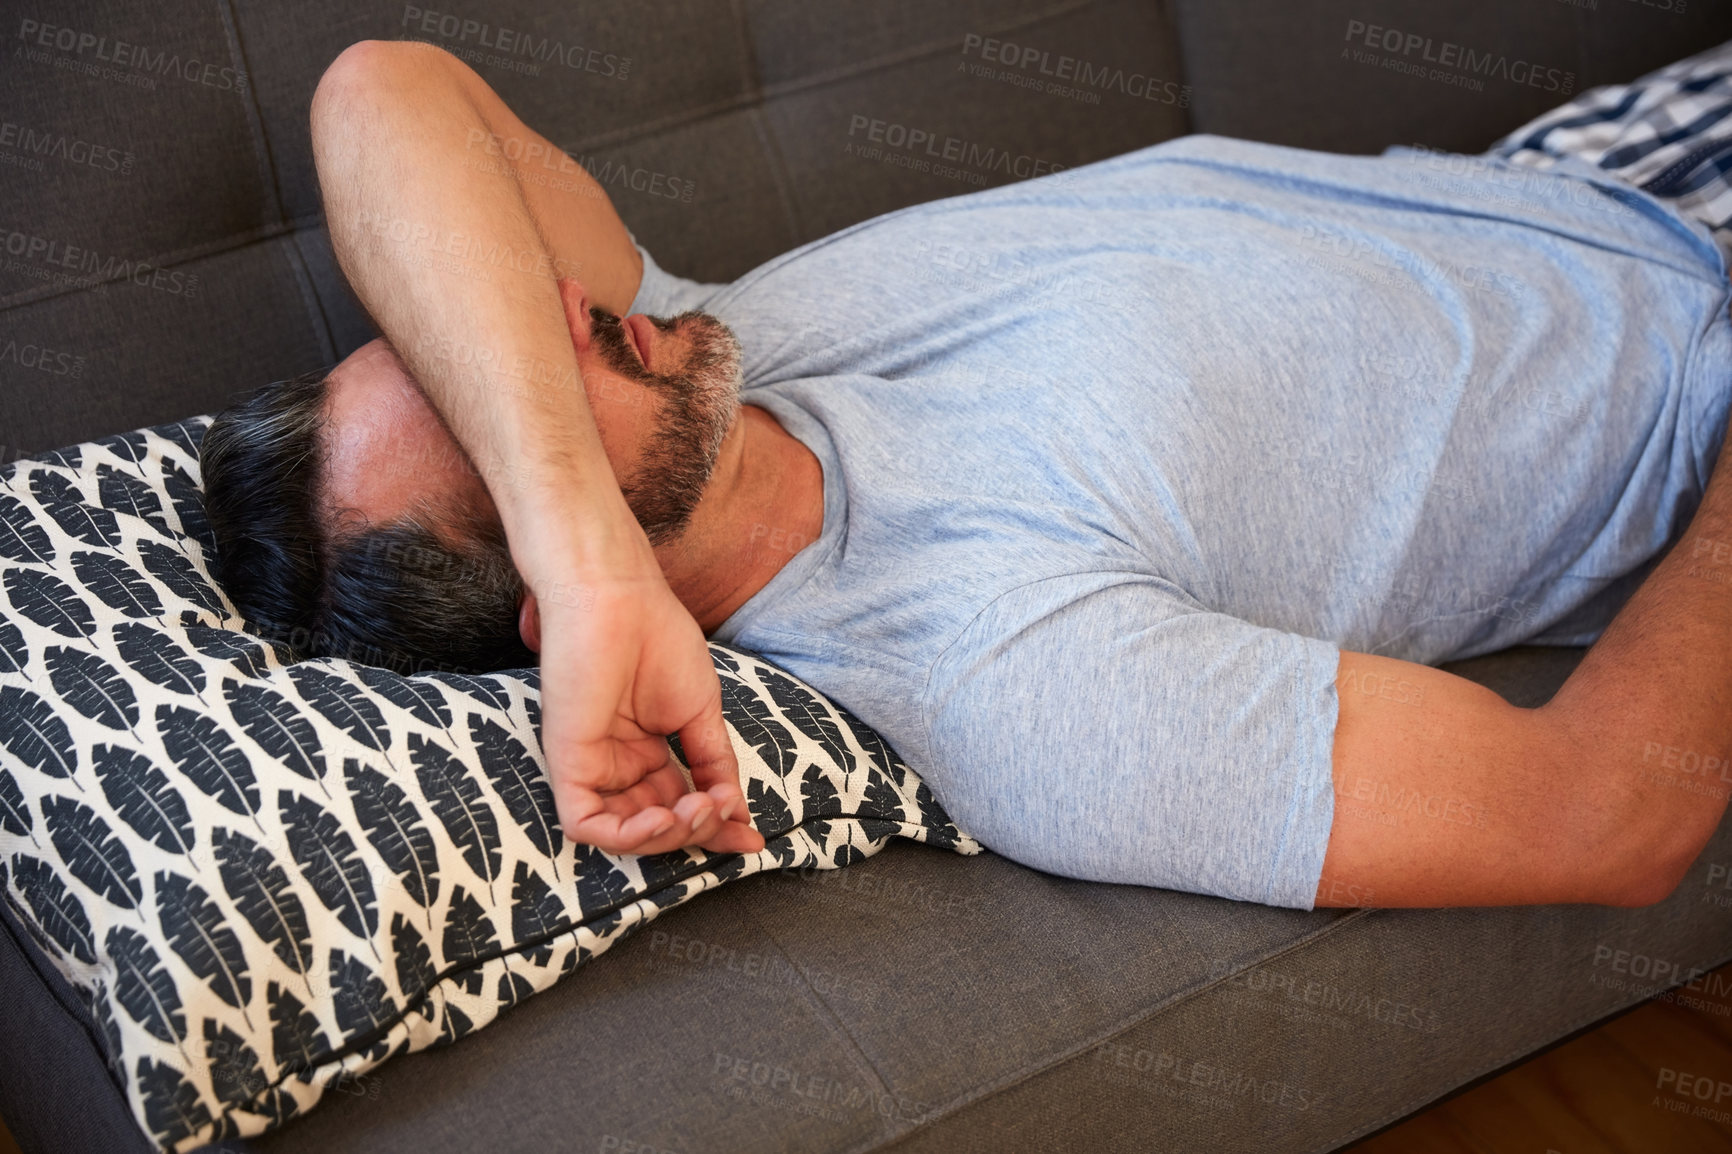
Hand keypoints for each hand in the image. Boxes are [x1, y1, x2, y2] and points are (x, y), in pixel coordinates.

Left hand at [524, 558, 766, 858]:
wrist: (620, 598)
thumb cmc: (657, 638)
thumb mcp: (700, 713)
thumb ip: (714, 763)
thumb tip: (737, 810)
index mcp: (644, 751)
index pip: (679, 805)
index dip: (715, 828)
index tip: (753, 840)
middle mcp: (616, 763)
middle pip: (657, 825)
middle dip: (697, 830)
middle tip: (724, 812)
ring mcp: (590, 764)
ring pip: (623, 834)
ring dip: (668, 836)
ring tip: (699, 809)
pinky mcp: (567, 762)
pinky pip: (586, 824)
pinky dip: (629, 836)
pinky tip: (665, 816)